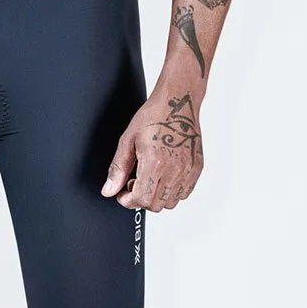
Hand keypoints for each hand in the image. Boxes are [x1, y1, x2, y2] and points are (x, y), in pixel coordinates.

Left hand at [101, 91, 203, 211]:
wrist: (177, 102)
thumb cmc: (154, 116)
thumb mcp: (128, 140)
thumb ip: (118, 169)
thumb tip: (109, 189)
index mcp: (154, 163)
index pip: (142, 199)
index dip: (128, 201)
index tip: (123, 194)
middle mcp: (174, 170)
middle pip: (156, 205)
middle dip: (141, 199)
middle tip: (133, 184)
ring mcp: (187, 170)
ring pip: (171, 202)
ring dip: (157, 197)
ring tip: (149, 179)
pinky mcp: (196, 168)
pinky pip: (184, 192)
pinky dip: (172, 191)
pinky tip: (163, 176)